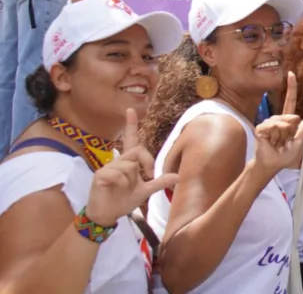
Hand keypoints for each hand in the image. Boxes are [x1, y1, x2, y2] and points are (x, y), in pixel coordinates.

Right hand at [84, 109, 179, 226]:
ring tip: (125, 188)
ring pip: (129, 165)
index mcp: (128, 162)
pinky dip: (123, 183)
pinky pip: (118, 174)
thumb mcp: (145, 191)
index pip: (131, 140)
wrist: (107, 215)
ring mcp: (108, 167)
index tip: (131, 110)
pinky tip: (117, 189)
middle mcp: (118, 161)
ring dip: (132, 180)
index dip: (131, 125)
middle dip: (147, 164)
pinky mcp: (100, 175)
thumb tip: (178, 176)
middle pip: (138, 151)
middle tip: (148, 177)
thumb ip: (159, 182)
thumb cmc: (123, 201)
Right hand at [252, 72, 302, 175]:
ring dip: (282, 136)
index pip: (290, 101)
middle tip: (286, 143)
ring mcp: (268, 122)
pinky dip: (274, 137)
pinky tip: (271, 143)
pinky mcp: (260, 128)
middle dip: (290, 132)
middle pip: (290, 117)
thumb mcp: (298, 144)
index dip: (291, 88)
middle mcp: (277, 119)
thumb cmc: (284, 155)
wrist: (271, 164)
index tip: (291, 73)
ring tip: (278, 144)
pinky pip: (272, 128)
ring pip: (281, 124)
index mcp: (287, 120)